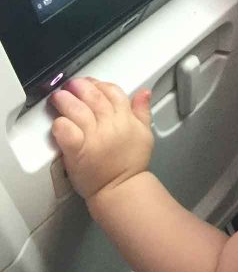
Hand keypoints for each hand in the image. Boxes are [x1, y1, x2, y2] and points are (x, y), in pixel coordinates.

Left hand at [51, 78, 153, 200]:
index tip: (91, 84)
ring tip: (59, 98)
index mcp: (126, 119)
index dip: (99, 84)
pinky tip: (59, 124)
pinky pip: (65, 130)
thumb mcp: (144, 133)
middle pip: (93, 96)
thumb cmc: (131, 163)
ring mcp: (93, 137)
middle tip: (71, 86)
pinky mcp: (77, 150)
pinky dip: (59, 124)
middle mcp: (110, 125)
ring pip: (76, 109)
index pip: (113, 91)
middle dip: (80, 86)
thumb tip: (144, 92)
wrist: (121, 188)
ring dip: (64, 100)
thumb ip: (142, 110)